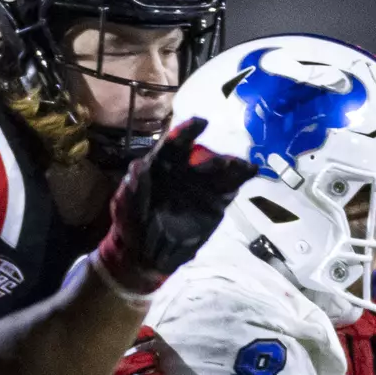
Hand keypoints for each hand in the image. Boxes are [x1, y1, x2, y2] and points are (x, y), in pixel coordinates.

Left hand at [92, 118, 256, 296]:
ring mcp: (200, 187)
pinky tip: (249, 174)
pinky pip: (227, 190)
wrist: (143, 251)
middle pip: (202, 158)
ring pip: (220, 172)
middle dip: (213, 159)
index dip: (186, 132)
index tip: (201, 123)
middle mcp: (184, 171)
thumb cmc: (131, 222)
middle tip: (224, 164)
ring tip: (246, 168)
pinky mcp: (213, 204)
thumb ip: (135, 186)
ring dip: (233, 167)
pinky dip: (238, 181)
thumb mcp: (126, 204)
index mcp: (161, 165)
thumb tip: (139, 166)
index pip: (174, 144)